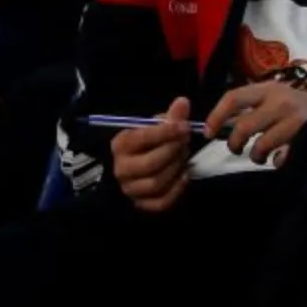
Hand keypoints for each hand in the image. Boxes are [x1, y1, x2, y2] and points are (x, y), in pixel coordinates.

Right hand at [108, 97, 192, 211]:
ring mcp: (130, 189)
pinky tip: (184, 175)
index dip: (165, 132)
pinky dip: (177, 189)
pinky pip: (161, 202)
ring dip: (176, 168)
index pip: (142, 138)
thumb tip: (183, 102)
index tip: (184, 127)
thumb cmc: (146, 143)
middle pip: (150, 164)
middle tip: (185, 141)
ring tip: (184, 156)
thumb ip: (169, 117)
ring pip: (156, 183)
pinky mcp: (142, 204)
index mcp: (120, 144)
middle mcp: (121, 169)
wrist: (136, 165)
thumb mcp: (154, 126)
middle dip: (173, 151)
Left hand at [204, 82, 306, 165]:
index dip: (216, 116)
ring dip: (255, 155)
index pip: (233, 98)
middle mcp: (280, 102)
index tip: (208, 133)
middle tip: (236, 148)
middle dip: (234, 142)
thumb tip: (220, 124)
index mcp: (268, 89)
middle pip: (244, 126)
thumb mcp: (274, 96)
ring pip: (261, 145)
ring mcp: (294, 121)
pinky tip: (280, 157)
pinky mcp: (306, 139)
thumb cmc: (297, 104)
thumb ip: (251, 106)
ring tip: (260, 155)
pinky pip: (281, 158)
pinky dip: (276, 162)